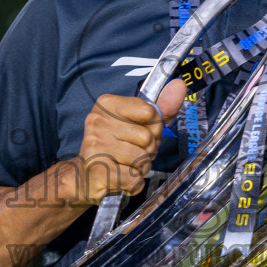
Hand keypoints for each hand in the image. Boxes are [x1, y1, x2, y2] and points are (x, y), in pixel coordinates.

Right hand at [75, 79, 186, 204]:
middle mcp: (98, 120)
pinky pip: (134, 178)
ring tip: (126, 165)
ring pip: (142, 158)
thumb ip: (162, 108)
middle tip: (132, 152)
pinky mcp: (97, 169)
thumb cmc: (118, 147)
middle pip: (147, 137)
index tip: (139, 133)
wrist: (85, 176)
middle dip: (148, 150)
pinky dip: (134, 182)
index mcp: (108, 104)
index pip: (150, 112)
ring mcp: (95, 145)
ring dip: (141, 167)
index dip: (153, 127)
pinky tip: (121, 177)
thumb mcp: (140, 124)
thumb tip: (180, 84)